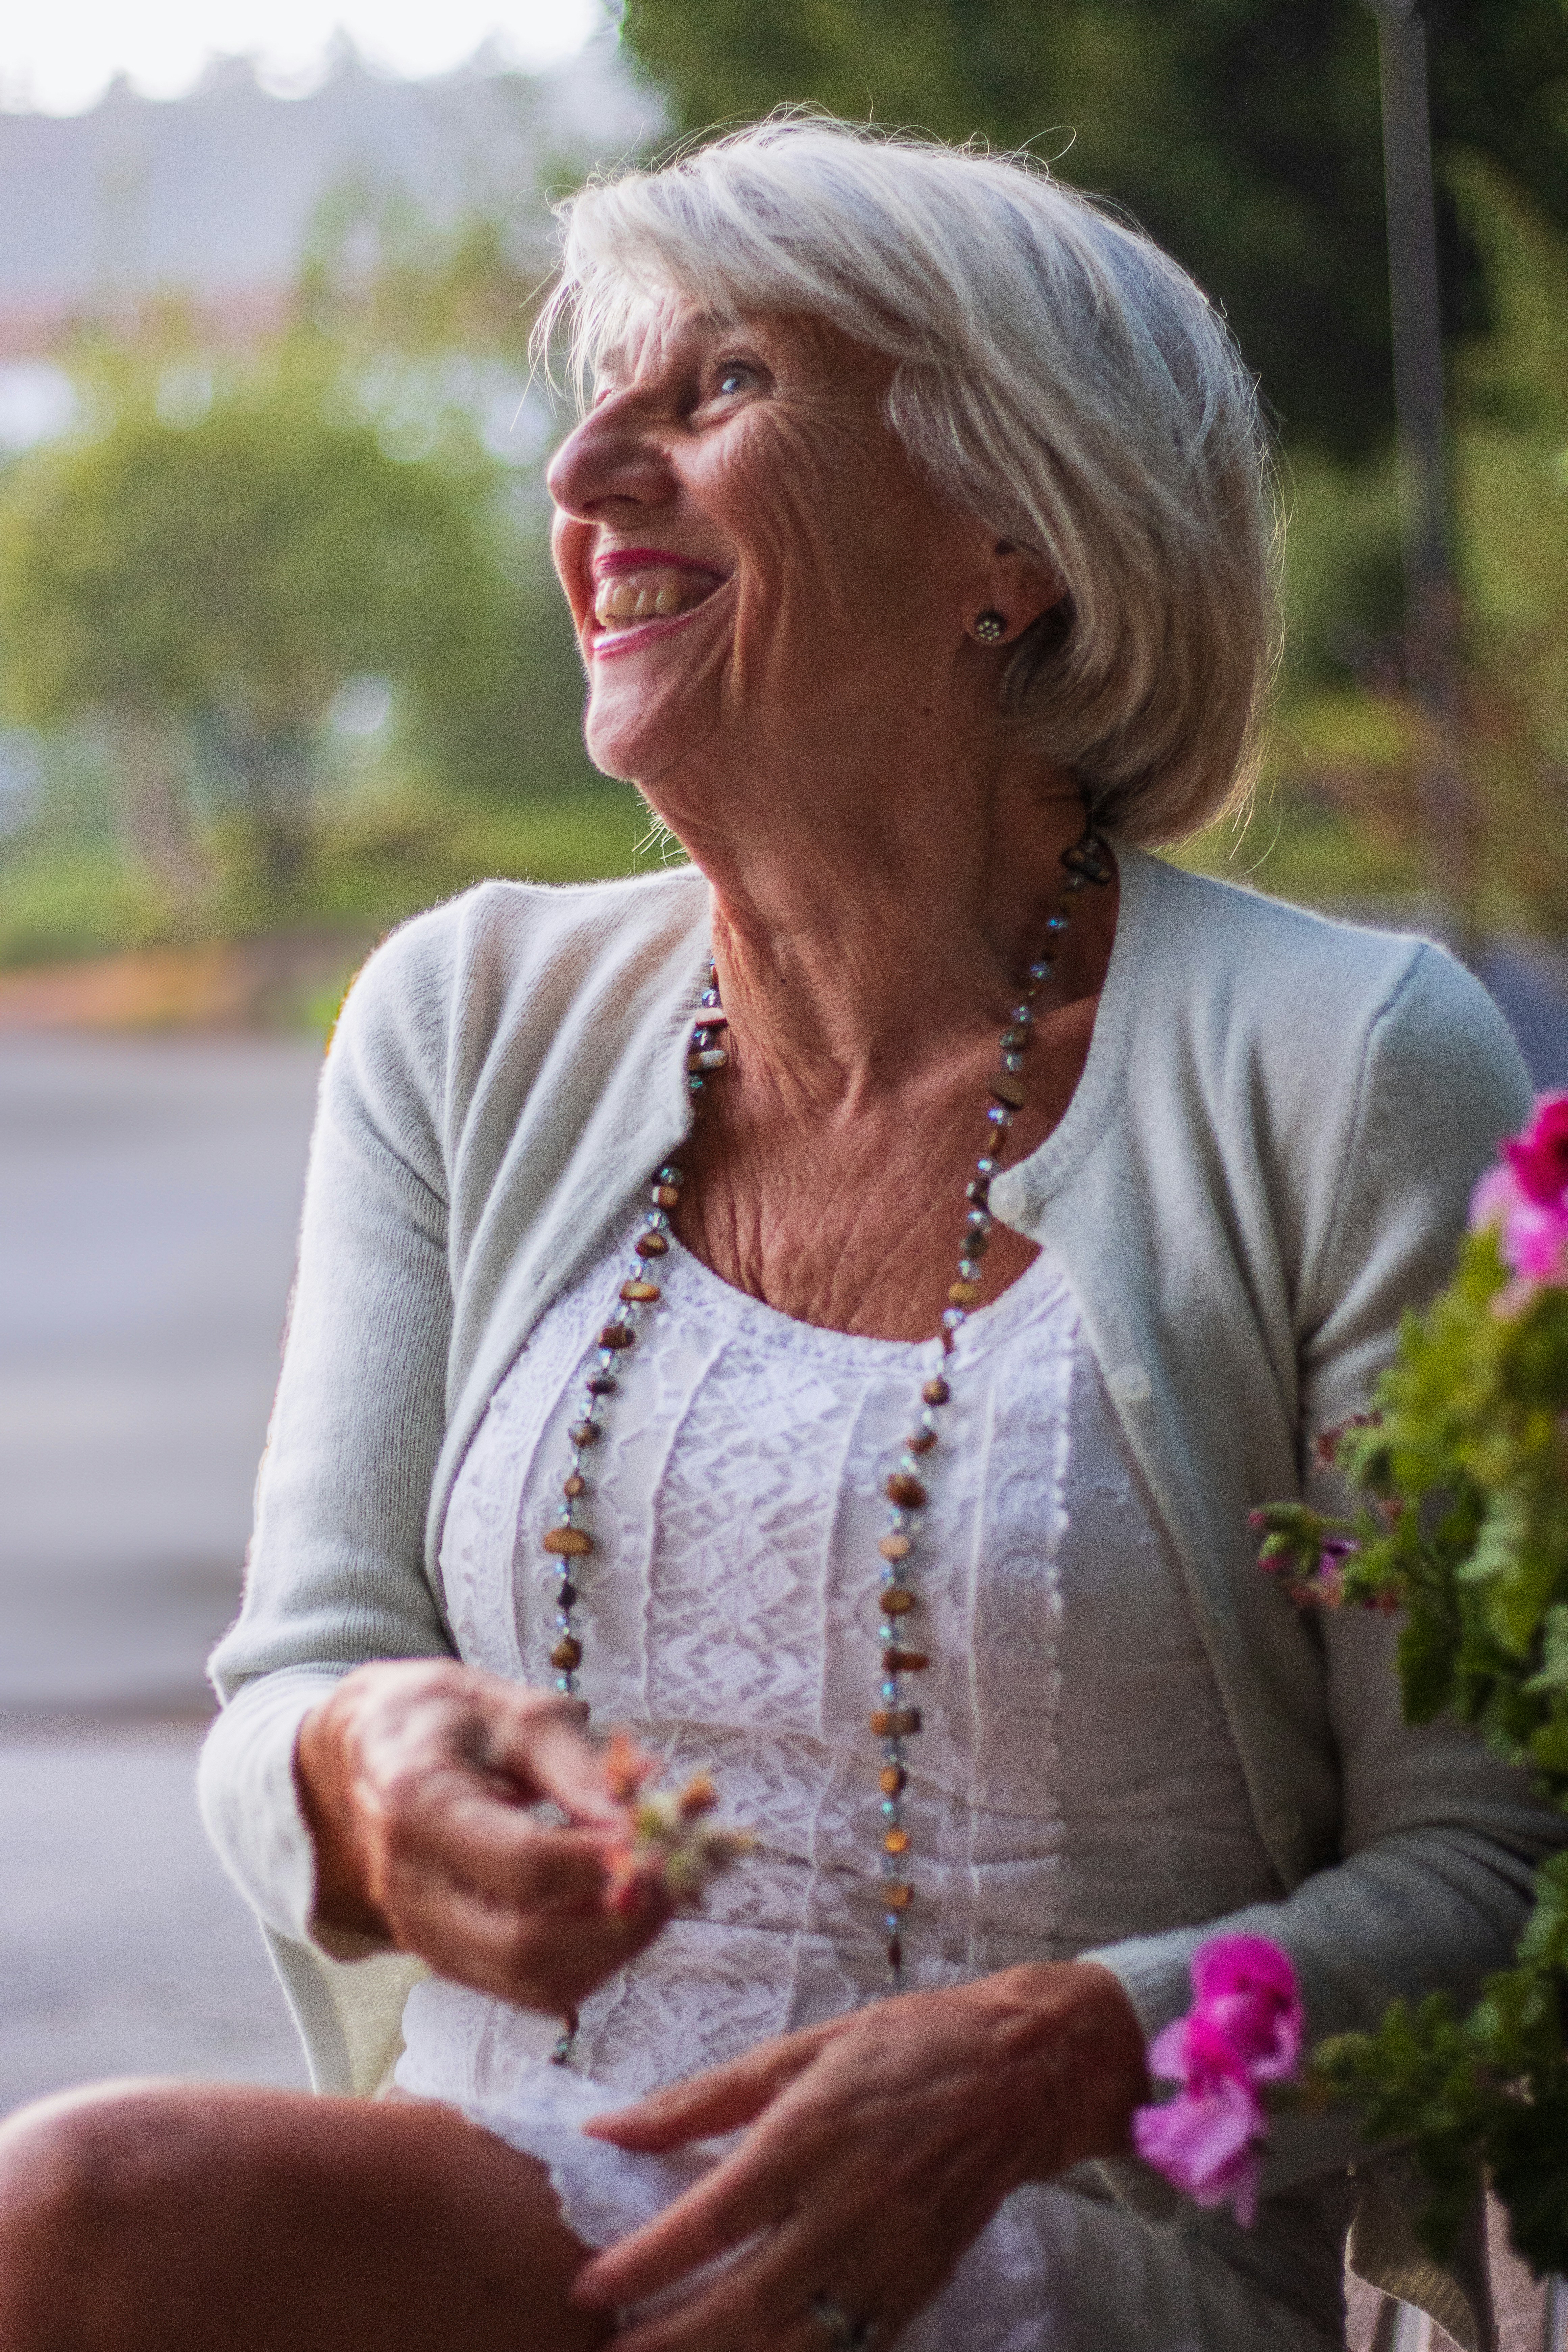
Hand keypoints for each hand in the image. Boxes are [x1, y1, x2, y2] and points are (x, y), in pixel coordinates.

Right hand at [294, 1660, 668, 2014]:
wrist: (370, 1754)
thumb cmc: (446, 1721)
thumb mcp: (513, 1712)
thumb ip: (578, 1766)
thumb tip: (645, 1812)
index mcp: (419, 1806)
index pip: (524, 1866)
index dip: (603, 1861)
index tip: (658, 1836)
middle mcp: (411, 1887)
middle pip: (526, 1945)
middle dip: (616, 1921)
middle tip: (672, 1873)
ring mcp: (423, 1934)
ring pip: (532, 1983)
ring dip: (612, 1950)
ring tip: (655, 1892)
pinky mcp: (446, 1959)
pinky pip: (526, 1989)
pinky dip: (587, 1963)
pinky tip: (617, 1912)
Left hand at [568, 1961, 1147, 2350]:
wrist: (1024, 2074)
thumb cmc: (906, 2046)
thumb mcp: (800, 2048)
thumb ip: (701, 2099)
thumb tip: (610, 2128)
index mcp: (813, 2134)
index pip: (712, 2218)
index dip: (643, 2264)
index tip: (586, 2289)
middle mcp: (848, 2206)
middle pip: (744, 2300)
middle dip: (668, 2340)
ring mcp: (887, 2258)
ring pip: (792, 2342)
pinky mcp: (915, 2289)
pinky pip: (845, 2349)